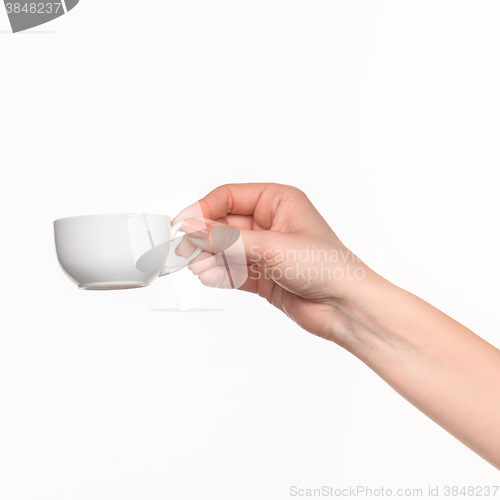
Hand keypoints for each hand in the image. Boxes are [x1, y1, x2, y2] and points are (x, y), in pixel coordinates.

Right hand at [172, 183, 369, 342]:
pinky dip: (219, 274)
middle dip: (203, 237)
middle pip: (223, 224)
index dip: (203, 209)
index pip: (228, 197)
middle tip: (183, 249)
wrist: (345, 306)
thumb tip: (192, 228)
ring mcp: (265, 250)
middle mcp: (270, 223)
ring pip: (225, 249)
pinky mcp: (262, 275)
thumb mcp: (271, 245)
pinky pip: (231, 270)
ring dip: (209, 258)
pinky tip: (210, 277)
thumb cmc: (326, 266)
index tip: (182, 224)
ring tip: (198, 267)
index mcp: (277, 201)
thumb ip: (227, 239)